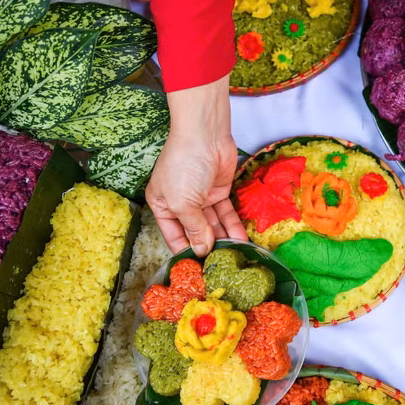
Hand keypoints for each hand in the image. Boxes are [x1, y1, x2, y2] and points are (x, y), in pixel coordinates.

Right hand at [146, 76, 246, 255]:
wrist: (206, 134)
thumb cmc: (184, 164)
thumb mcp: (183, 202)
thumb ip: (194, 228)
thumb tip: (201, 249)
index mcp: (162, 205)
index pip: (174, 237)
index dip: (186, 252)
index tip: (200, 270)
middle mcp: (181, 203)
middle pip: (196, 232)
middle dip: (208, 247)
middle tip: (222, 266)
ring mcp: (201, 197)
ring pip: (213, 225)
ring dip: (224, 239)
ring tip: (235, 257)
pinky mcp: (219, 191)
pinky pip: (226, 214)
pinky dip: (233, 227)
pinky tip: (242, 241)